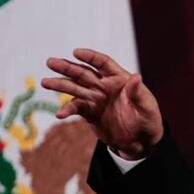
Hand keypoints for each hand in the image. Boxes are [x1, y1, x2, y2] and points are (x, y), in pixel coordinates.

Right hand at [42, 48, 163, 159]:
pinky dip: (68, 110)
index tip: (76, 52)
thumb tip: (136, 76)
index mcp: (120, 79)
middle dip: (68, 67)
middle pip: (84, 73)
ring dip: (61, 85)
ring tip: (45, 82)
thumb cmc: (148, 119)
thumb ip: (139, 93)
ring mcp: (96, 99)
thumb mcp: (147, 107)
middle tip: (50, 62)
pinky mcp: (90, 113)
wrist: (140, 141)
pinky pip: (76, 109)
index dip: (90, 57)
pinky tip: (60, 114)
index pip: (103, 63)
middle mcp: (105, 86)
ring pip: (75, 88)